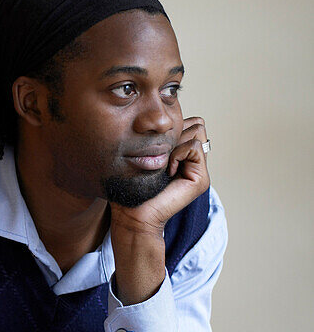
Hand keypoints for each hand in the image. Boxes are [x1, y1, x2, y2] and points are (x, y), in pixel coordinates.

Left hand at [112, 117, 210, 235]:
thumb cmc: (129, 185)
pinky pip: (193, 146)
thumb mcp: (142, 154)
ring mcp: (199, 170)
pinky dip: (177, 153)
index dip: (172, 127)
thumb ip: (157, 137)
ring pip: (197, 130)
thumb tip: (161, 117)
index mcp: (181, 154)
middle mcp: (193, 161)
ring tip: (162, 163)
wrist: (131, 214)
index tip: (152, 146)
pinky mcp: (201, 179)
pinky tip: (167, 171)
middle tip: (159, 154)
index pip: (189, 122)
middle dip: (175, 132)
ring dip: (175, 142)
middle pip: (196, 123)